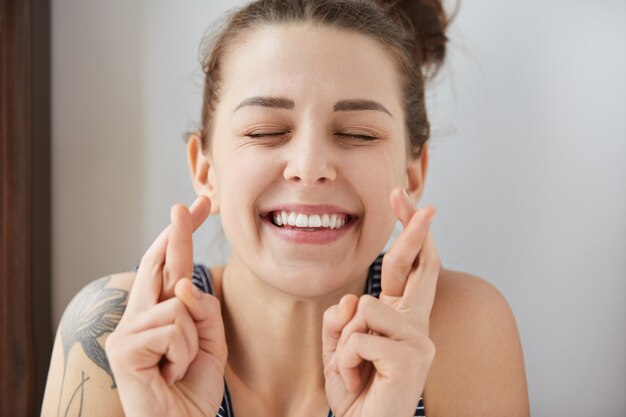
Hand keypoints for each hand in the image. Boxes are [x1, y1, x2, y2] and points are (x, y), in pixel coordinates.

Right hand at [105, 196, 227, 416]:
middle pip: (160, 263)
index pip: (170, 266)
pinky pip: (173, 328)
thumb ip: (204, 311)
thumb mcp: (211, 343)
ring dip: (194, 341)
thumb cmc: (192, 388)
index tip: (196, 206)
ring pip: (179, 306)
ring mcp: (126, 331)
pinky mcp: (122, 348)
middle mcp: (139, 316)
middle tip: (188, 203)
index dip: (182, 234)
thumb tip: (182, 286)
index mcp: (159, 313)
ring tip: (179, 367)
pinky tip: (168, 374)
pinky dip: (183, 354)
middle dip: (178, 233)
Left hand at [323, 188, 439, 416]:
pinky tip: (359, 381)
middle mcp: (417, 325)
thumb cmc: (357, 393)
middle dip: (411, 227)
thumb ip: (341, 321)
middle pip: (417, 265)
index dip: (410, 233)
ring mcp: (419, 341)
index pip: (409, 268)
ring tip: (354, 370)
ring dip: (344, 342)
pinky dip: (345, 362)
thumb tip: (354, 299)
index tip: (404, 199)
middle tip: (404, 194)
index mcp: (402, 319)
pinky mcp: (412, 358)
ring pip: (365, 309)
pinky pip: (358, 339)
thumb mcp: (338, 350)